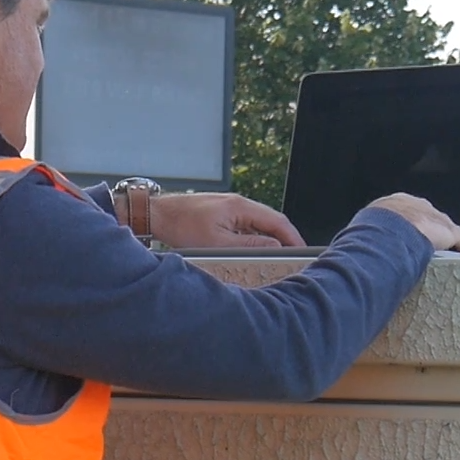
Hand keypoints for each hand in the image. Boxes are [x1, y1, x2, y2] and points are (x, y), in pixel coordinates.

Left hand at [143, 192, 306, 248]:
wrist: (157, 214)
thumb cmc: (181, 227)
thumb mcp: (218, 243)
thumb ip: (250, 245)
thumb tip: (275, 246)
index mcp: (241, 206)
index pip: (278, 221)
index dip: (293, 237)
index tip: (302, 252)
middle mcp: (238, 202)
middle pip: (270, 221)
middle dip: (284, 239)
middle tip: (293, 257)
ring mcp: (229, 206)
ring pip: (257, 223)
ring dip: (268, 238)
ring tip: (275, 257)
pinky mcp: (221, 212)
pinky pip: (244, 224)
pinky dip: (253, 236)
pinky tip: (252, 250)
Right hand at [365, 193, 459, 253]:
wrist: (384, 237)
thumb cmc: (367, 238)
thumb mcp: (361, 233)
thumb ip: (368, 238)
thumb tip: (357, 254)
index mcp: (391, 203)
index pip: (404, 213)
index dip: (406, 228)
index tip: (405, 241)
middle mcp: (415, 204)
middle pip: (426, 218)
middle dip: (426, 233)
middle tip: (422, 252)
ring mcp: (433, 215)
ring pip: (442, 227)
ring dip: (443, 241)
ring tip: (441, 258)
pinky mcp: (447, 229)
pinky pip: (459, 238)